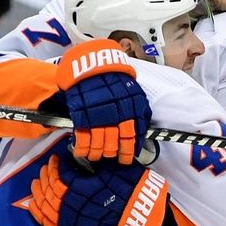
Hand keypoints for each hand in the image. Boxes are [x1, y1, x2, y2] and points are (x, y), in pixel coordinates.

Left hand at [29, 154, 168, 225]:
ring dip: (39, 192)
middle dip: (45, 176)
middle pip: (49, 189)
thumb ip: (93, 163)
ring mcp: (71, 219)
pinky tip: (34, 205)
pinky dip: (39, 213)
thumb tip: (79, 157)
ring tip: (37, 183)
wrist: (141, 217)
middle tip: (46, 168)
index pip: (60, 175)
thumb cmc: (130, 190)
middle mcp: (72, 204)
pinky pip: (49, 223)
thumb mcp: (113, 169)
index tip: (56, 159)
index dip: (55, 165)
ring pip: (46, 205)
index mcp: (81, 187)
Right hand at [57, 39, 151, 164]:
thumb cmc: (116, 80)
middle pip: (115, 146)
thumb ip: (140, 112)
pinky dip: (82, 149)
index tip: (127, 158)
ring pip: (99, 146)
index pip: (132, 139)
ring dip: (97, 155)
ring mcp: (98, 119)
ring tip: (96, 157)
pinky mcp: (81, 118)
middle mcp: (115, 119)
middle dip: (114, 155)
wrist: (94, 67)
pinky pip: (82, 139)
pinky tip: (82, 152)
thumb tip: (143, 130)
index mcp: (131, 113)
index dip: (129, 152)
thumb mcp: (136, 93)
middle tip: (112, 158)